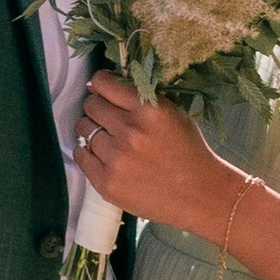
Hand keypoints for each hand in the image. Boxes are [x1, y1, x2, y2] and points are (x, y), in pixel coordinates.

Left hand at [74, 72, 235, 235]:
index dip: (101, 85)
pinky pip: (80, 155)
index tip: (103, 91)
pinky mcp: (106, 183)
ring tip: (110, 139)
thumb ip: (140, 97)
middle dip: (98, 108)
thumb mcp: (172, 113)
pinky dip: (88, 152)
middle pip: (91, 105)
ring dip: (93, 131)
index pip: (103, 84)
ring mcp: (117, 159)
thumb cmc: (188, 151)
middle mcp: (131, 132)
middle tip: (110, 118)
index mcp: (150, 110)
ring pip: (83, 129)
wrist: (200, 195)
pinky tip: (104, 156)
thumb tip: (97, 86)